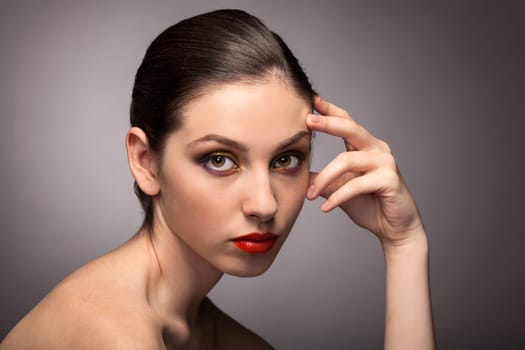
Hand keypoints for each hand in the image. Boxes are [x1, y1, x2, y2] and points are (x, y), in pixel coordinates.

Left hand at [306, 96, 423, 246]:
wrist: (394, 229)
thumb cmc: (368, 205)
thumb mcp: (339, 189)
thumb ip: (322, 178)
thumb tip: (298, 172)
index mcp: (365, 146)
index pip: (347, 122)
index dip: (330, 110)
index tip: (312, 99)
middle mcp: (377, 149)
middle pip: (351, 128)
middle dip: (328, 123)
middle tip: (308, 119)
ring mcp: (385, 162)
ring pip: (347, 160)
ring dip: (324, 179)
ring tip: (310, 195)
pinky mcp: (389, 180)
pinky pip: (356, 184)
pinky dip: (338, 196)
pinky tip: (326, 208)